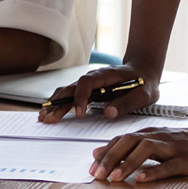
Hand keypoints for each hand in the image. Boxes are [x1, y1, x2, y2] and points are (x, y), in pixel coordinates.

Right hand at [38, 64, 159, 122]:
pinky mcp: (87, 90)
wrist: (142, 70)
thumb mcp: (143, 94)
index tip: (80, 114)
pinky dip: (58, 103)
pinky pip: (69, 95)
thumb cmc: (144, 83)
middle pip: (71, 88)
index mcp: (105, 76)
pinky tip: (50, 111)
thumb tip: (108, 113)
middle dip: (59, 103)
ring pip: (67, 91)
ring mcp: (88, 83)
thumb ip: (126, 103)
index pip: (87, 83)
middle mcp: (92, 77)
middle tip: (48, 118)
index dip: (81, 98)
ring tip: (43, 116)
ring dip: (55, 103)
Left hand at [89, 118, 187, 181]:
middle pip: (128, 143)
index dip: (105, 152)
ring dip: (128, 163)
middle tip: (97, 174)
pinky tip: (143, 179)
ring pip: (145, 151)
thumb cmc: (182, 143)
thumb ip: (131, 147)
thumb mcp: (155, 142)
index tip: (92, 166)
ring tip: (115, 177)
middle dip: (110, 158)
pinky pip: (169, 165)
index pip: (121, 140)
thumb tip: (102, 153)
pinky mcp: (187, 159)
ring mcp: (172, 147)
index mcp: (147, 134)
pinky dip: (154, 171)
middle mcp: (156, 137)